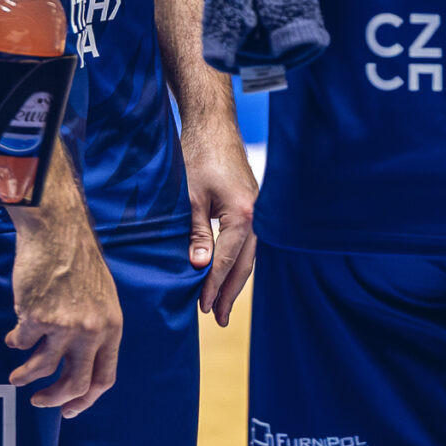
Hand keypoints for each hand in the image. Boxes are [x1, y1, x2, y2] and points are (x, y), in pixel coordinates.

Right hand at [5, 206, 122, 414]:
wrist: (58, 232)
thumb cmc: (78, 263)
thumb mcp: (101, 299)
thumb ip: (94, 331)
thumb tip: (79, 366)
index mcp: (112, 326)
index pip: (104, 377)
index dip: (84, 400)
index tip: (68, 410)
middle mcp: (92, 330)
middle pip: (74, 383)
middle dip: (53, 399)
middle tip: (38, 402)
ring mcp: (65, 325)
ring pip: (40, 369)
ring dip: (24, 376)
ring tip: (16, 375)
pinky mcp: (37, 317)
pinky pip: (20, 343)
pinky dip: (14, 341)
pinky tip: (14, 332)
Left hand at [182, 123, 258, 324]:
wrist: (213, 125)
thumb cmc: (198, 157)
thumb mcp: (189, 198)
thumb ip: (195, 234)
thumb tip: (198, 268)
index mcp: (243, 215)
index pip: (227, 260)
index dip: (214, 286)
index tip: (203, 308)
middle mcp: (256, 215)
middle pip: (246, 263)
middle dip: (231, 292)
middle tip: (220, 319)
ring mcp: (256, 209)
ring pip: (249, 254)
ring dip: (235, 279)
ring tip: (223, 304)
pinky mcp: (250, 204)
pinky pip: (246, 241)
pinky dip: (237, 260)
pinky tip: (227, 271)